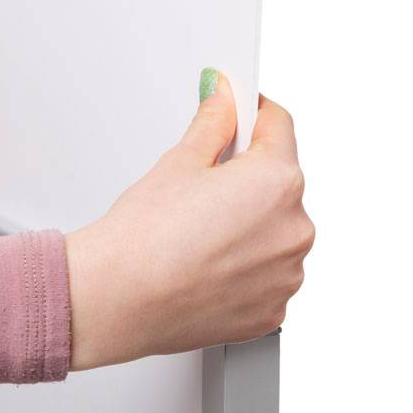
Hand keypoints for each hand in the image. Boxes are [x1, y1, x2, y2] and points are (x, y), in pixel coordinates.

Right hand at [64, 73, 313, 369]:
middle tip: (199, 192)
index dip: (253, 116)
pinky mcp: (270, 312)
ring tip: (196, 238)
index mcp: (278, 181)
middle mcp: (294, 229)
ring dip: (247, 231)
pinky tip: (203, 268)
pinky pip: (265, 279)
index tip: (239, 118)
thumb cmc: (143, 239)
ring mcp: (286, 275)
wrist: (118, 301)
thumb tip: (224, 101)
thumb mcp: (178, 164)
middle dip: (246, 182)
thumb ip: (212, 125)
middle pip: (278, 187)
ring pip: (273, 236)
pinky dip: (241, 273)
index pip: (279, 127)